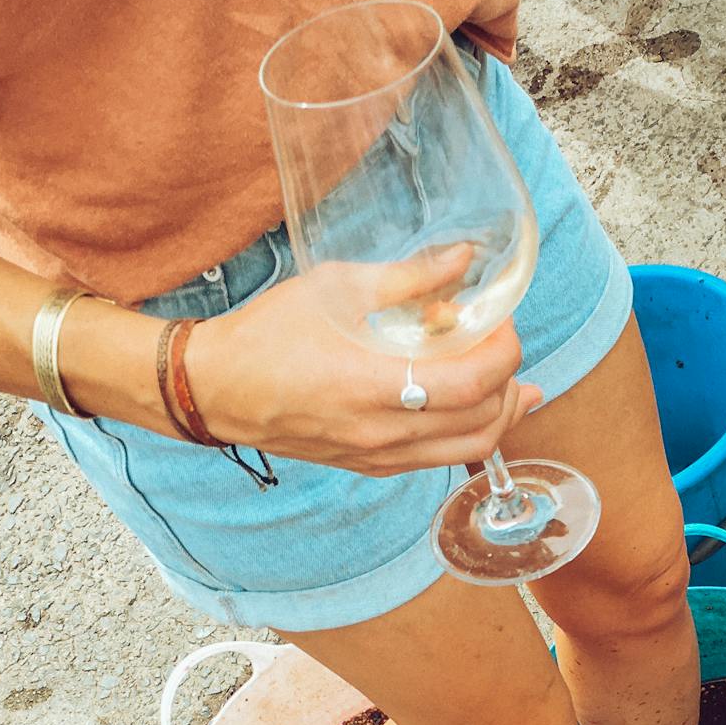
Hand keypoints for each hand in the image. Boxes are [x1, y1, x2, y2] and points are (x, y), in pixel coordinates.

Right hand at [183, 248, 541, 476]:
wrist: (217, 388)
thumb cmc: (270, 333)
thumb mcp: (339, 287)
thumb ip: (409, 277)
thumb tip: (465, 259)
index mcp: (377, 385)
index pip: (475, 382)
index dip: (505, 350)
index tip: (501, 320)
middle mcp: (384, 432)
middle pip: (485, 422)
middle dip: (508, 380)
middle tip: (500, 342)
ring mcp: (379, 455)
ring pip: (470, 450)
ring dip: (498, 414)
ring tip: (507, 382)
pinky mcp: (372, 465)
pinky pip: (439, 458)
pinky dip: (467, 433)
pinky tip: (470, 406)